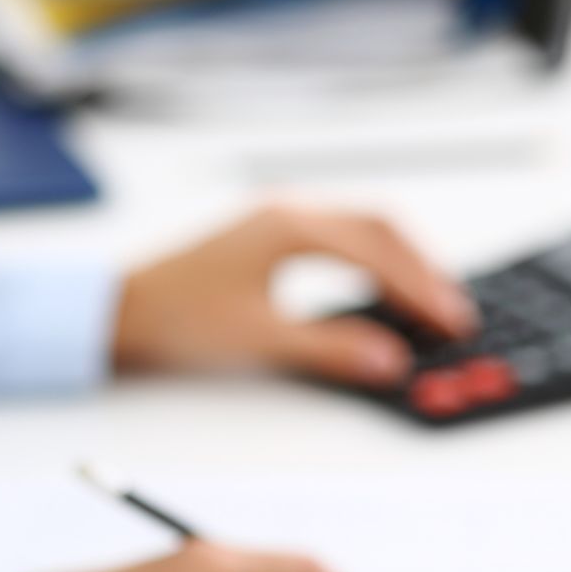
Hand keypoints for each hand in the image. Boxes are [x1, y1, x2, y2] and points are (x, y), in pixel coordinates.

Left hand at [113, 205, 476, 385]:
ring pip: (364, 230)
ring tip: (430, 304)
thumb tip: (388, 359)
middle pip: (381, 229)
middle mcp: (288, 212)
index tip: (451, 321)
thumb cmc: (174, 319)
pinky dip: (375, 262)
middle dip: (423, 270)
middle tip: (453, 313)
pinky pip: (342, 239)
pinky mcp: (270, 238)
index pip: (379, 253)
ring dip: (402, 263)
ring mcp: (279, 220)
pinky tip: (383, 290)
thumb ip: (330, 349)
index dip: (422, 290)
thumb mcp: (259, 339)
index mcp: (290, 228)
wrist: (117, 312)